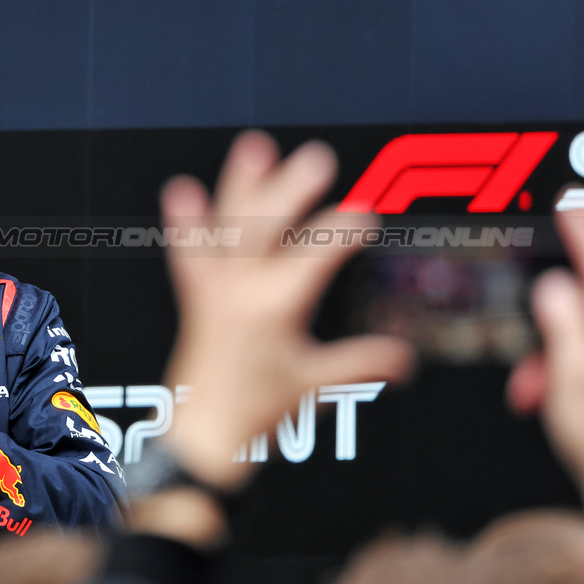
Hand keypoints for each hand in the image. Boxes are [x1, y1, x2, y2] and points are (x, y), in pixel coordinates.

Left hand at [164, 130, 414, 487]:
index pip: (316, 256)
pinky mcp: (196, 297)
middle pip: (269, 228)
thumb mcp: (316, 386)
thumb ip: (361, 364)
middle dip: (293, 190)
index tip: (365, 214)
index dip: (342, 231)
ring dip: (241, 187)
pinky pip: (188, 254)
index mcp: (276, 308)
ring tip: (254, 148)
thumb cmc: (253, 412)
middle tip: (317, 159)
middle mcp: (241, 291)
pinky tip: (179, 190)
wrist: (203, 435)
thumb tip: (404, 357)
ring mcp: (215, 290)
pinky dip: (185, 224)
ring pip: (229, 228)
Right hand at [507, 208, 583, 522]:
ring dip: (566, 359)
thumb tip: (554, 284)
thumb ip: (562, 324)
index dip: (581, 231)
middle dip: (558, 329)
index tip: (569, 205)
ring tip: (546, 396)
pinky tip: (570, 401)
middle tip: (536, 366)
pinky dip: (583, 373)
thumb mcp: (571, 381)